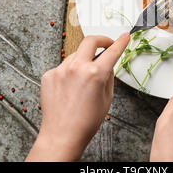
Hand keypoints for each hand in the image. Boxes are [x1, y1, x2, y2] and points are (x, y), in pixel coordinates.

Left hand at [26, 33, 129, 161]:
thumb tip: (107, 64)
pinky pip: (63, 66)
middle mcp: (76, 67)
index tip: (124, 37)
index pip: (112, 51)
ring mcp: (60, 70)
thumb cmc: (85, 122)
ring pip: (76, 54)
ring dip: (84, 59)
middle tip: (106, 44)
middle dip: (101, 40)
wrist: (62, 135)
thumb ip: (108, 76)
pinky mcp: (49, 75)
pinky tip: (71, 87)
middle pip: (90, 41)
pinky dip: (69, 72)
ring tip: (85, 77)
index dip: (120, 42)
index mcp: (95, 73)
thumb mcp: (106, 98)